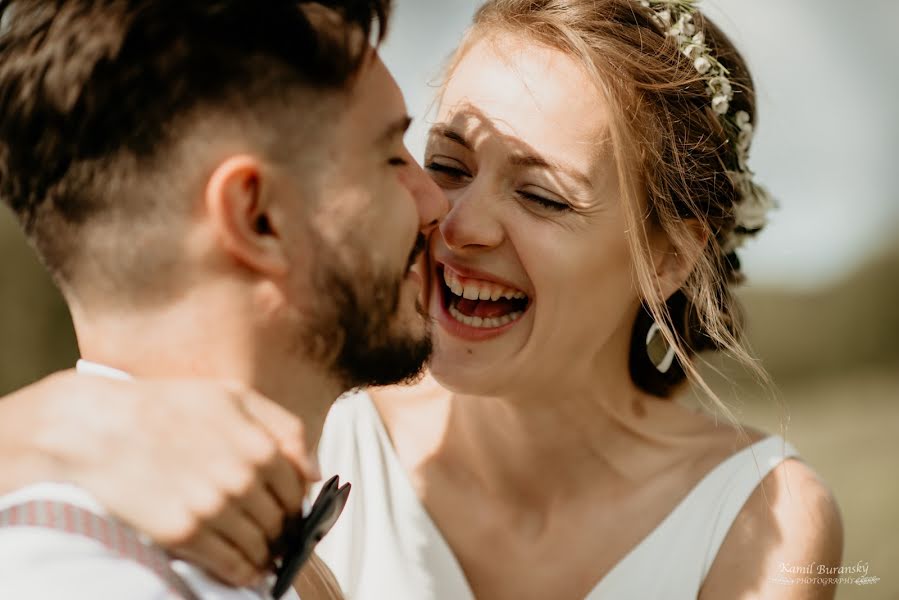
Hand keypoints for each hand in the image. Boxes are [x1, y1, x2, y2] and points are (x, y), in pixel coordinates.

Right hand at [0, 370, 320, 585]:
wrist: (100, 427)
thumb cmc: (168, 406)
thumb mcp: (234, 396)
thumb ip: (283, 427)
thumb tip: (314, 470)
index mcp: (261, 447)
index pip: (297, 490)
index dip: (293, 501)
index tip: (285, 508)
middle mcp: (243, 480)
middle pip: (281, 520)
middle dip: (279, 527)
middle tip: (272, 532)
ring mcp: (214, 509)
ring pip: (260, 545)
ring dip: (264, 552)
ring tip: (259, 552)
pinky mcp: (185, 533)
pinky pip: (231, 564)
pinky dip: (242, 571)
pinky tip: (242, 568)